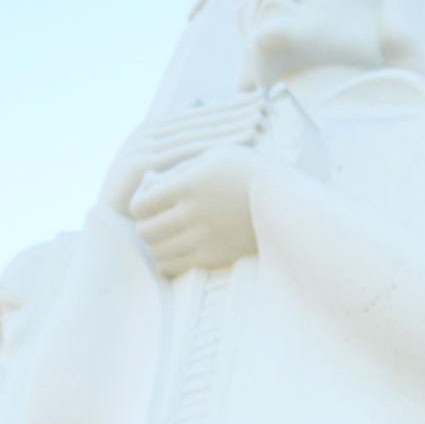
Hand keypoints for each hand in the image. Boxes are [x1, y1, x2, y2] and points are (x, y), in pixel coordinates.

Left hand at [124, 138, 263, 279]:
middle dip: (145, 227)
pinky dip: (168, 263)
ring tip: (165, 240)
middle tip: (155, 223)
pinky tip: (176, 255)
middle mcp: (192, 213)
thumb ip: (179, 170)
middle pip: (145, 231)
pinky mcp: (215, 257)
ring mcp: (204, 238)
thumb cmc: (248, 172)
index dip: (139, 206)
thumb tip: (149, 183)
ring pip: (158, 252)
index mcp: (188, 184)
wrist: (285, 201)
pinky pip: (175, 267)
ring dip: (156, 246)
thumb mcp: (213, 156)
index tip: (149, 203)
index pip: (141, 204)